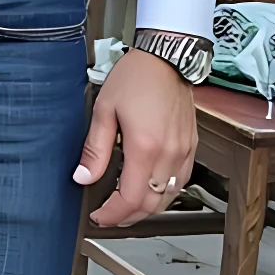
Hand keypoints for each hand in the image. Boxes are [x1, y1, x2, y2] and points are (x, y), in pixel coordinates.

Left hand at [74, 47, 196, 228]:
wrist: (167, 57)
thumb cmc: (137, 77)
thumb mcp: (104, 111)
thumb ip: (94, 149)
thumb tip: (83, 177)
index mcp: (145, 147)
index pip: (130, 198)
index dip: (113, 214)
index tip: (100, 216)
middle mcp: (169, 153)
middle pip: (151, 204)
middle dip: (128, 216)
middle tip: (109, 216)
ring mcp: (184, 151)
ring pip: (168, 197)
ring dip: (147, 208)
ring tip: (126, 207)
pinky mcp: (191, 146)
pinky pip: (180, 181)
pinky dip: (164, 193)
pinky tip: (150, 189)